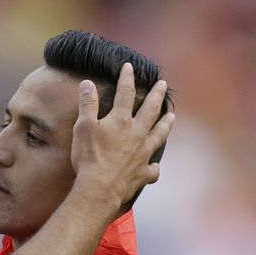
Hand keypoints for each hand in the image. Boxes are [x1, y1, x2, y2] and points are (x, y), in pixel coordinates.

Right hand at [71, 63, 173, 209]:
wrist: (99, 188)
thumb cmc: (89, 157)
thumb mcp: (83, 127)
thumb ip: (87, 104)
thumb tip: (87, 83)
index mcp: (121, 121)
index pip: (126, 93)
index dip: (127, 78)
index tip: (129, 66)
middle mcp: (137, 134)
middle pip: (150, 110)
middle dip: (156, 95)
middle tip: (163, 84)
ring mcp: (143, 154)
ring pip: (159, 135)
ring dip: (166, 124)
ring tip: (172, 116)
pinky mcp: (143, 173)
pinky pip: (152, 169)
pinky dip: (154, 166)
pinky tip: (154, 165)